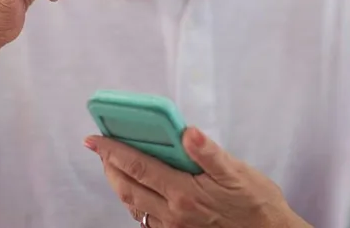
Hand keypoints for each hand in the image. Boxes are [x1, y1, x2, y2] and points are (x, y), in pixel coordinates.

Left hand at [85, 128, 310, 227]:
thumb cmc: (256, 202)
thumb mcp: (237, 171)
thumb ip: (208, 152)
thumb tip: (188, 132)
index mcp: (184, 193)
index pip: (137, 166)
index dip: (112, 150)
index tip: (94, 137)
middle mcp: (173, 213)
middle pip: (126, 187)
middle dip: (108, 165)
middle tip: (99, 146)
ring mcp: (173, 227)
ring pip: (132, 204)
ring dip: (118, 182)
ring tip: (112, 162)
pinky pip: (145, 217)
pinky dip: (133, 199)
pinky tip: (138, 187)